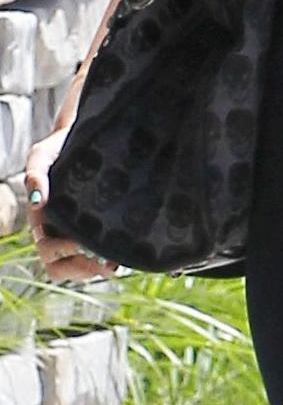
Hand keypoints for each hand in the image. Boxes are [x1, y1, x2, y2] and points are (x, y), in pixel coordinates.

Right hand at [24, 130, 109, 284]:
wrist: (86, 135)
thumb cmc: (60, 147)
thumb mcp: (42, 155)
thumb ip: (35, 174)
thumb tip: (37, 201)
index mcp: (43, 220)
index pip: (49, 252)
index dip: (63, 254)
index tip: (81, 244)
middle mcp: (59, 232)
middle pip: (64, 267)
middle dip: (83, 267)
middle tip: (104, 260)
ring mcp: (80, 233)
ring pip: (83, 266)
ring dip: (98, 269)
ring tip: (115, 262)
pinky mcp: (101, 229)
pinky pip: (103, 256)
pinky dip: (112, 261)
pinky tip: (125, 255)